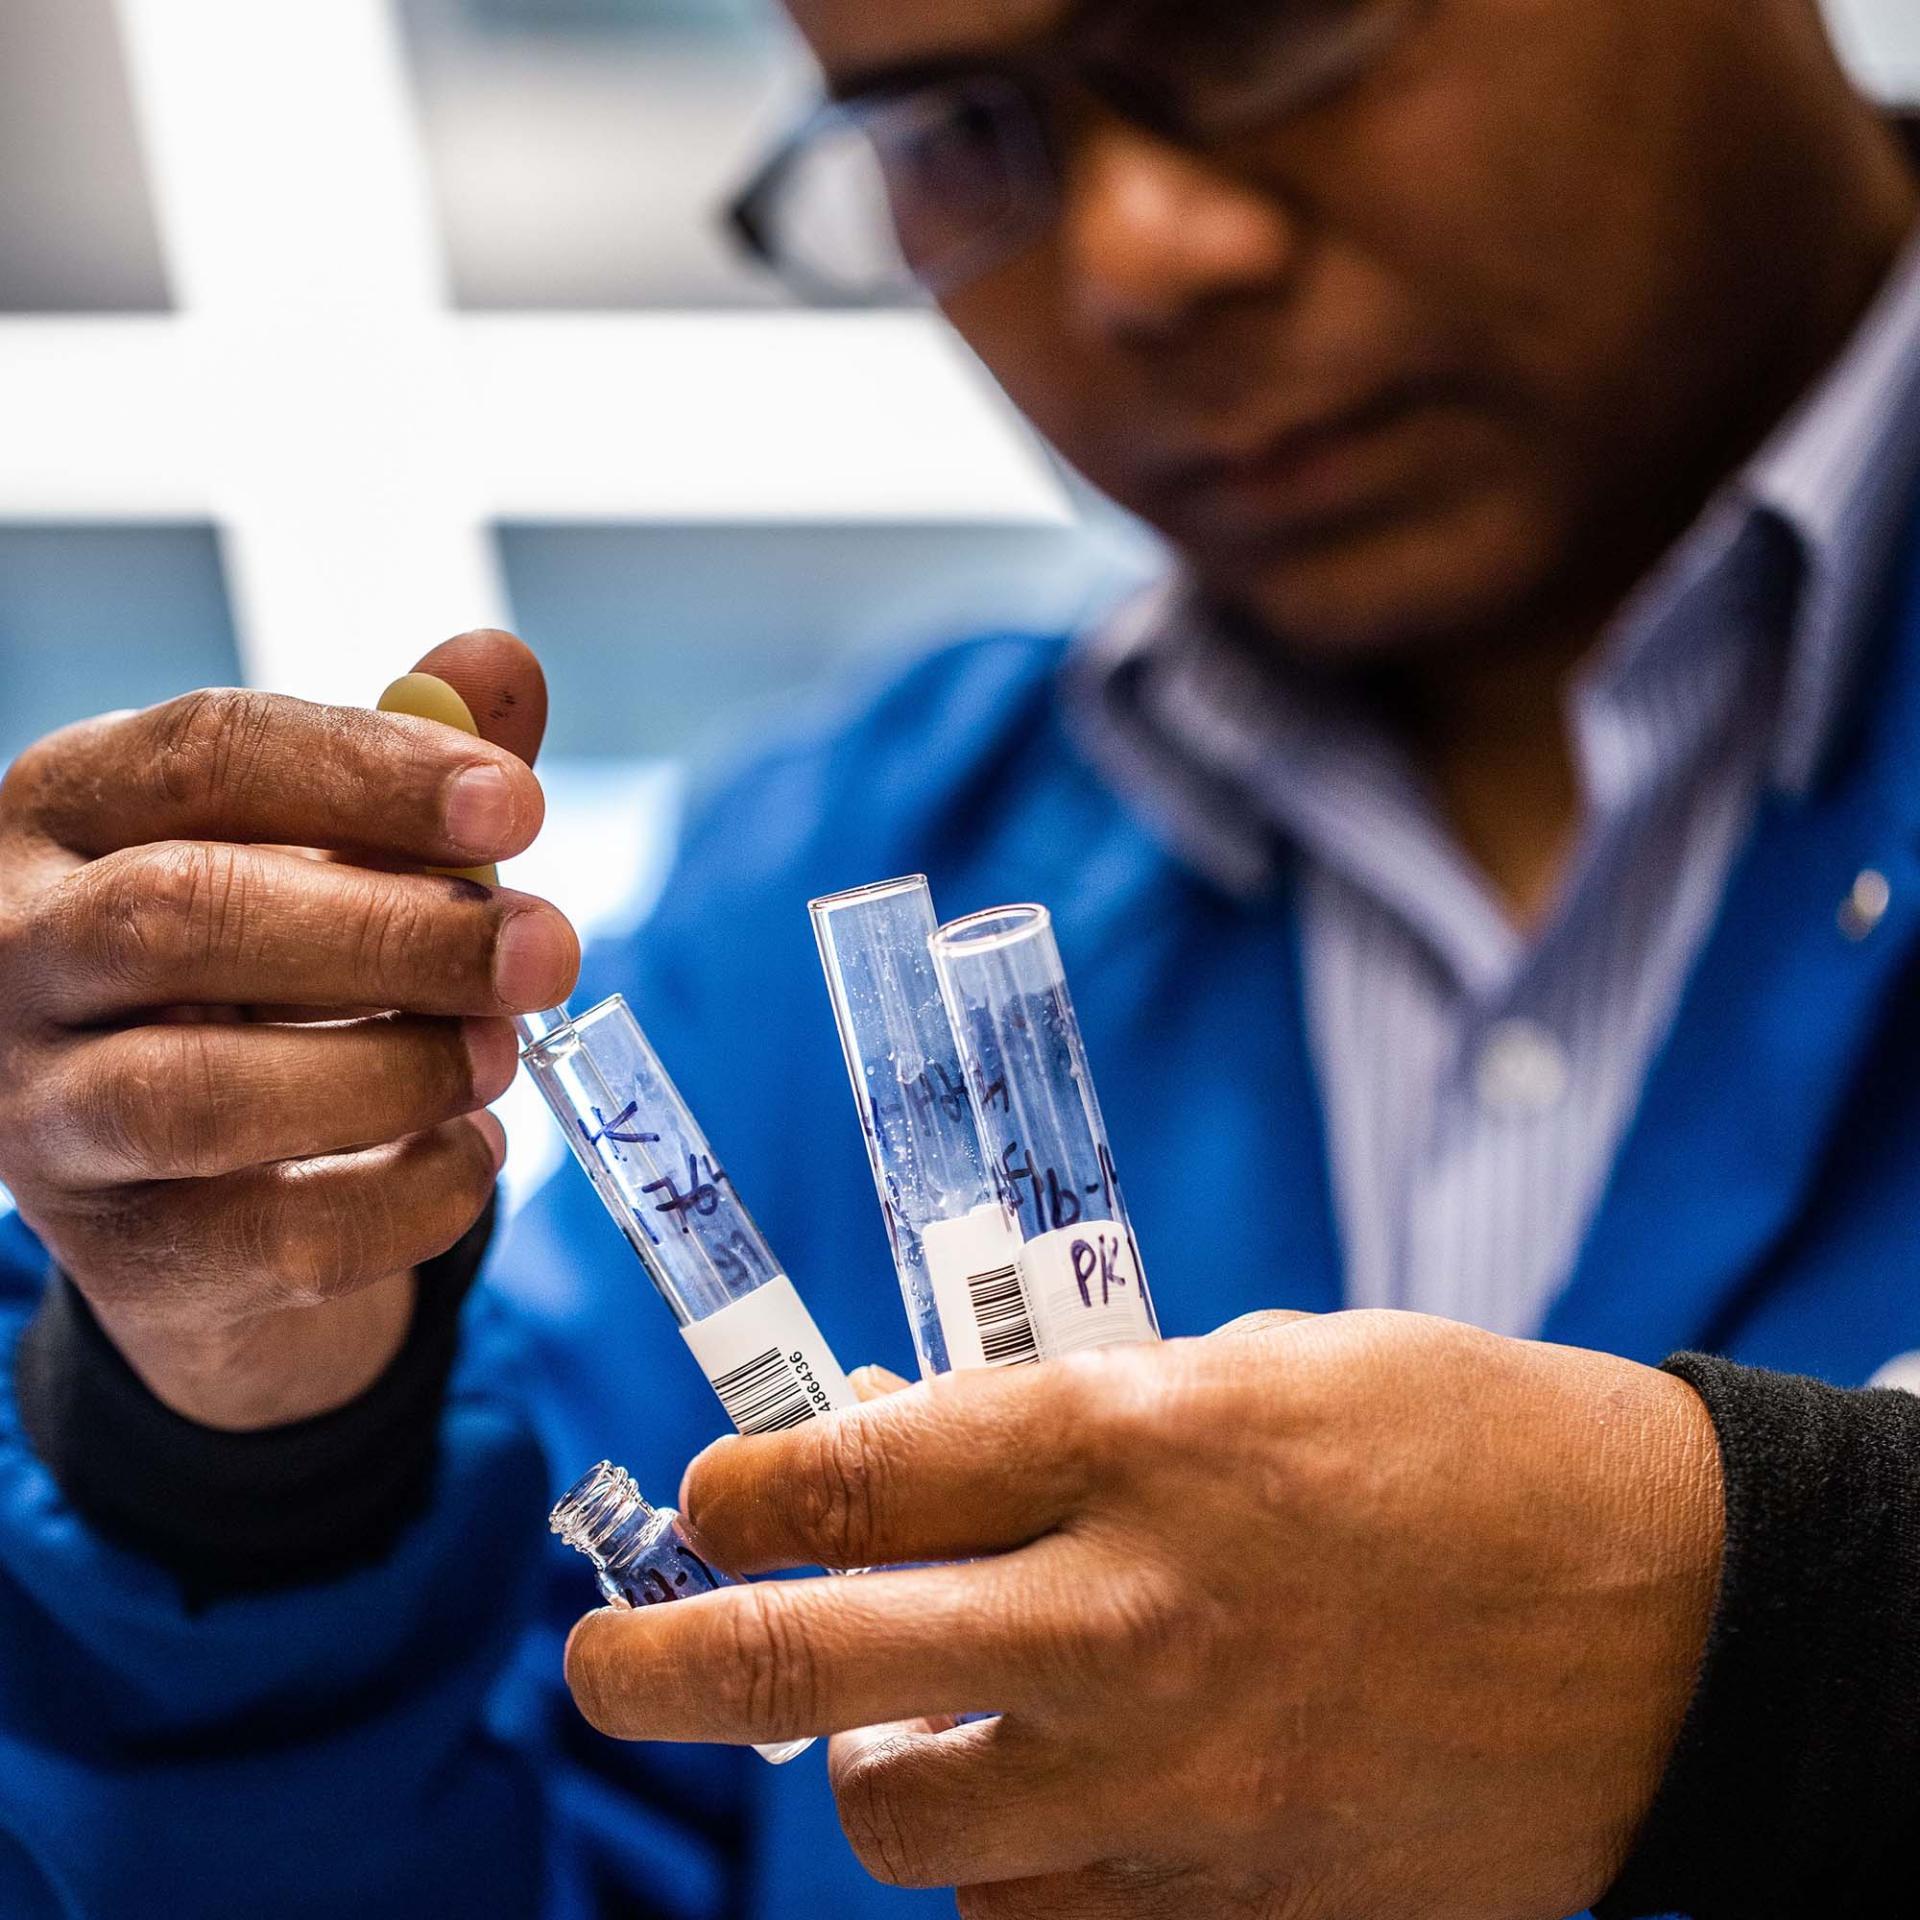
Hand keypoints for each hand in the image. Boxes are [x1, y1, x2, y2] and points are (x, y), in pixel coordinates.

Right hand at [0, 631, 577, 1429]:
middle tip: (547, 948)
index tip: (520, 806)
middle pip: (185, 916)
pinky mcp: (125, 1252)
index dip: (374, 773)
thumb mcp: (321, 846)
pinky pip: (276, 1239)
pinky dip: (409, 1197)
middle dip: (396, 935)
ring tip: (502, 1054)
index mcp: (67, 810)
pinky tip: (474, 1149)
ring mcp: (46, 1114)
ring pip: (202, 1095)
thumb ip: (405, 760)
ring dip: (396, 1071)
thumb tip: (500, 660)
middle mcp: (17, 953)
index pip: (205, 754)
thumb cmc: (265, 964)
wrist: (191, 1174)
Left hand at [565, 1312, 1723, 1919]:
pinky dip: (1005, 1850)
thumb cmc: (1463, 1443)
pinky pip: (1036, 1905)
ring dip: (866, 1766)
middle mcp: (1136, 1618)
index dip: (750, 1483)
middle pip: (823, 1660)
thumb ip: (1082, 1419)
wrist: (1672, 1616)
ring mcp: (1179, 1784)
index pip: (863, 1471)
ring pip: (910, 1819)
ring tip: (891, 1713)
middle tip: (606, 1664)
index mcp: (1146, 1442)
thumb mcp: (1263, 1363)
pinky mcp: (1232, 1899)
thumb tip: (918, 1463)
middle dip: (676, 1663)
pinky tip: (1046, 1789)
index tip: (709, 1493)